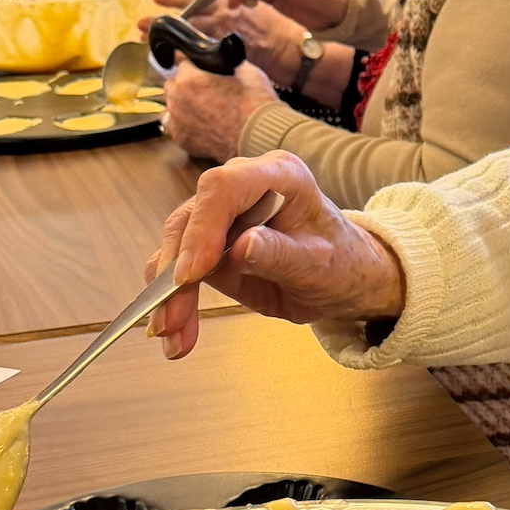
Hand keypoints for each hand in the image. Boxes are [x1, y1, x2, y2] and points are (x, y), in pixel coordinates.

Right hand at [146, 153, 404, 356]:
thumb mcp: (318, 265)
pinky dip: (171, 299)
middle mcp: (243, 186)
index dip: (202, 228)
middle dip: (176, 272)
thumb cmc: (339, 263)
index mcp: (279, 175)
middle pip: (191, 218)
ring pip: (176, 247)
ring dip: (168, 294)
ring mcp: (221, 213)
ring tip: (173, 334)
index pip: (224, 188)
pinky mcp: (207, 241)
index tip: (192, 273)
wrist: (341, 278)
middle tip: (173, 317)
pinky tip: (173, 331)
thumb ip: (280, 254)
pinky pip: (178, 267)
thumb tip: (241, 248)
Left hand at [159, 58, 278, 159]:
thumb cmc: (255, 105)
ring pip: (171, 105)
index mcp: (189, 78)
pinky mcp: (182, 140)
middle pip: (173, 83)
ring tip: (201, 108)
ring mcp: (177, 121)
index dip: (193, 64)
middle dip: (185, 84)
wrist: (260, 137)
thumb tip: (221, 56)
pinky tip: (197, 124)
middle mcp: (178, 98)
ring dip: (182, 104)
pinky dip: (182, 124)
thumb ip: (226, 61)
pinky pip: (173, 126)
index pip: (181, 61)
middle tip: (204, 90)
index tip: (199, 68)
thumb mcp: (246, 70)